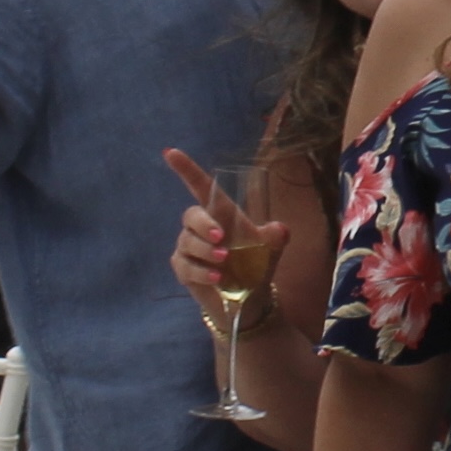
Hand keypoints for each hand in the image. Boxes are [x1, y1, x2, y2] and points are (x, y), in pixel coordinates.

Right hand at [159, 149, 288, 300]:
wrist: (249, 297)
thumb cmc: (255, 264)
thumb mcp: (270, 249)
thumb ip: (274, 237)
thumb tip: (279, 229)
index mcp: (221, 213)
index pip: (200, 186)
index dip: (186, 170)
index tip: (171, 153)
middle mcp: (201, 226)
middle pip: (191, 215)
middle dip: (204, 224)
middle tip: (221, 238)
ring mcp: (189, 247)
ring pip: (188, 242)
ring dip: (206, 251)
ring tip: (224, 262)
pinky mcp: (183, 268)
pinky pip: (186, 266)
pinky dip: (202, 271)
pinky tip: (218, 278)